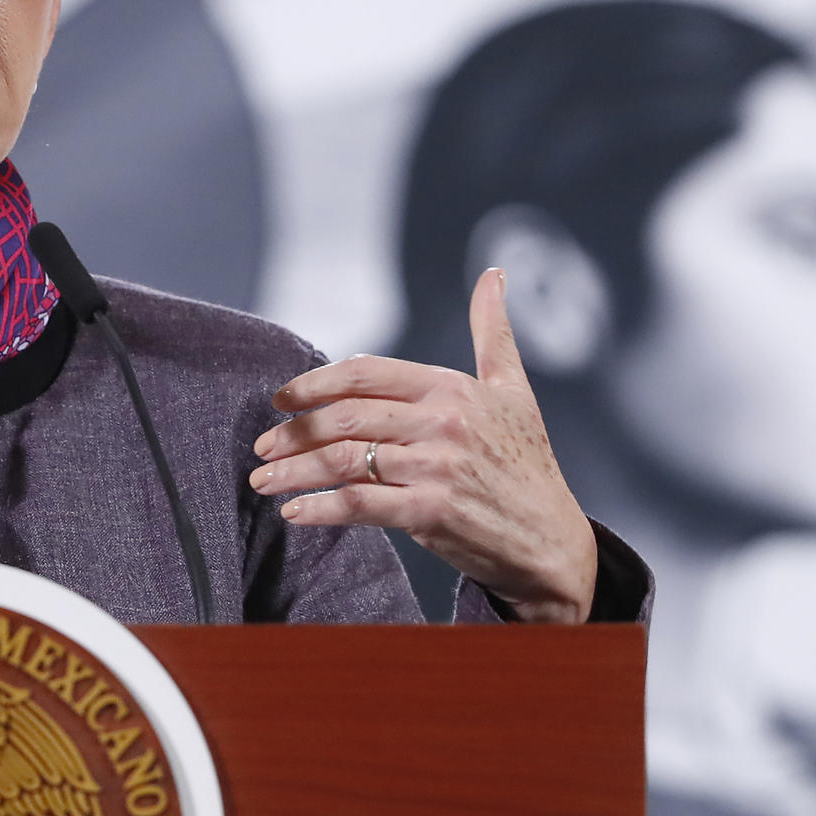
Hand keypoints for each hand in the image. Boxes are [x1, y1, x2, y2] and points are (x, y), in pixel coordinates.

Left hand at [248, 269, 596, 623]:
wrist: (553, 540)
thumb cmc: (528, 462)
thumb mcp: (514, 389)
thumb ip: (492, 331)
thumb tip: (493, 274)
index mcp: (451, 387)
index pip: (362, 373)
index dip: (313, 384)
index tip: (281, 400)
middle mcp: (442, 421)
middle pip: (343, 417)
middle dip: (292, 432)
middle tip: (262, 446)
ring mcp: (436, 466)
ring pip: (342, 460)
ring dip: (293, 471)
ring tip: (262, 481)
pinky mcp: (432, 511)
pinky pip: (359, 503)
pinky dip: (320, 508)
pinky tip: (295, 513)